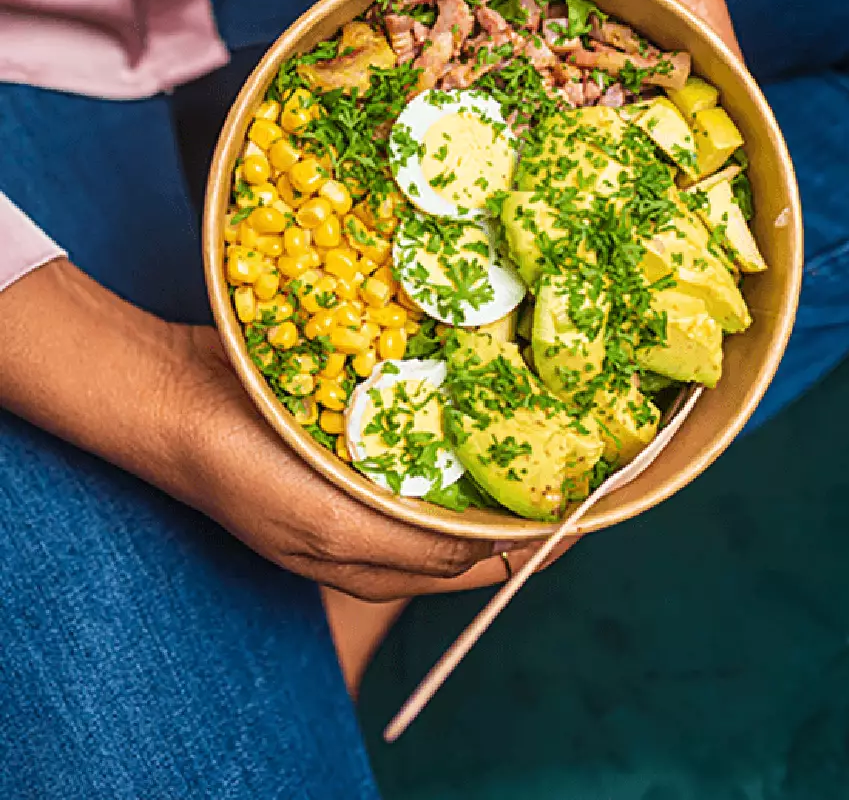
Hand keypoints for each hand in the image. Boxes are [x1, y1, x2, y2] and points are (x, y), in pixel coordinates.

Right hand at [175, 325, 557, 599]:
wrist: (172, 393)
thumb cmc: (241, 469)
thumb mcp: (328, 524)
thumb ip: (412, 546)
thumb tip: (495, 553)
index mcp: (371, 559)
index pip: (473, 565)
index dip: (532, 540)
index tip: (585, 506)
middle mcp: (373, 519)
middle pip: (467, 515)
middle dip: (518, 488)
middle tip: (569, 446)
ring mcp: (361, 470)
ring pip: (446, 465)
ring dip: (488, 442)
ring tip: (535, 409)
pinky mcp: (350, 423)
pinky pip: (415, 420)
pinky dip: (447, 406)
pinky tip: (474, 374)